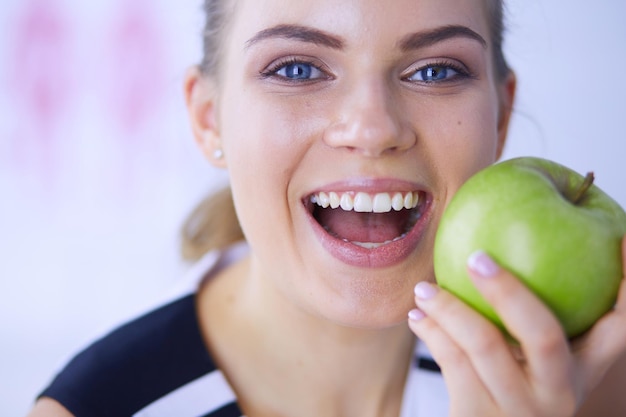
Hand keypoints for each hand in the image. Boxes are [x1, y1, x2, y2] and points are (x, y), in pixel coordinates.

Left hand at [407, 235, 625, 416]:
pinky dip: (431, 332)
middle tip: (477, 258)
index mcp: (582, 372)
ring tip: (424, 288)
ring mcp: (518, 409)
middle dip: (509, 290)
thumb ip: (531, 322)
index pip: (619, 328)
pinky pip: (451, 362)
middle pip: (543, 334)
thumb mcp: (535, 367)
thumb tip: (503, 249)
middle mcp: (558, 394)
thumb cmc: (510, 391)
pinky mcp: (476, 415)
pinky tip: (418, 317)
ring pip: (484, 346)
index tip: (620, 240)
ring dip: (448, 307)